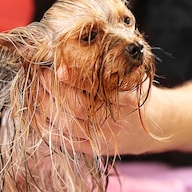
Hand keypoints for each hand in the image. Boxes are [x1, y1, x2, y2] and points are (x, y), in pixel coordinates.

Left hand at [38, 67, 156, 156]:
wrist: (157, 124)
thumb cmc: (137, 90)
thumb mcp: (133, 74)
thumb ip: (113, 63)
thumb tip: (83, 42)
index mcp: (126, 100)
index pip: (95, 90)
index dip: (73, 79)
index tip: (58, 66)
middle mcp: (113, 122)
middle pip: (74, 106)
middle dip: (52, 87)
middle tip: (39, 70)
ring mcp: (101, 138)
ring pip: (64, 124)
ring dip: (44, 104)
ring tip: (35, 86)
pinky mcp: (92, 149)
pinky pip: (62, 140)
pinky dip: (45, 125)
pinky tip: (35, 110)